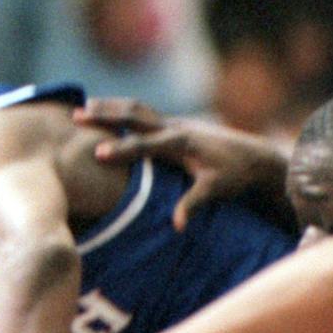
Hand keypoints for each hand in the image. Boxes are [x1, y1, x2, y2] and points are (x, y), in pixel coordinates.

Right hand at [73, 99, 280, 229]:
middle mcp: (174, 127)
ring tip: (83, 106)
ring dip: (110, 106)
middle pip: (134, 115)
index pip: (144, 145)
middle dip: (105, 114)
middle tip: (76, 115)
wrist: (255, 156)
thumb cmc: (235, 175)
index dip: (121, 150)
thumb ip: (193, 204)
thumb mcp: (215, 190)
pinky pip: (142, 113)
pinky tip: (107, 111)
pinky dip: (121, 109)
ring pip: (136, 109)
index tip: (97, 154)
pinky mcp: (174, 124)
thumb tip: (176, 226)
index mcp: (181, 142)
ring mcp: (174, 122)